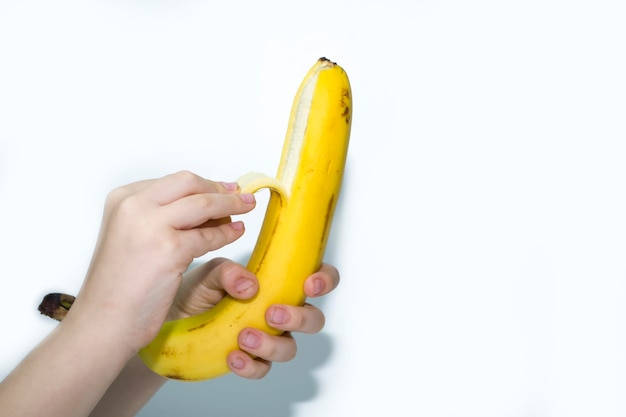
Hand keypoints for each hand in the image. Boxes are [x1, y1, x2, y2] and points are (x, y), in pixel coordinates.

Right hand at [70, 171, 255, 351]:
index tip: (223, 188)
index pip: (173, 181)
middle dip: (220, 189)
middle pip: (190, 184)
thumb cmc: (118, 286)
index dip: (204, 184)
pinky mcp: (168, 248)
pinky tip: (236, 232)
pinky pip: (209, 235)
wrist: (103, 321)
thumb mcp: (131, 237)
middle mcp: (133, 205)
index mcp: (122, 198)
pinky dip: (227, 233)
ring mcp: (150, 225)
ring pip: (204, 204)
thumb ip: (159, 216)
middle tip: (241, 196)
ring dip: (232, 204)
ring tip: (247, 208)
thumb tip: (203, 201)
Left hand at [169, 258, 339, 378]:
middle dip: (299, 318)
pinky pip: (263, 369)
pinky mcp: (250, 359)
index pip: (315, 277)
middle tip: (272, 313)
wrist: (171, 320)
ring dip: (271, 344)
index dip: (324, 280)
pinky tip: (233, 357)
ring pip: (290, 348)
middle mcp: (278, 310)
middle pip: (314, 319)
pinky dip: (251, 366)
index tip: (309, 284)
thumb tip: (249, 286)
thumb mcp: (209, 272)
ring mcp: (267, 337)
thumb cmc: (197, 290)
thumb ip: (229, 272)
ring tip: (244, 337)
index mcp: (277, 282)